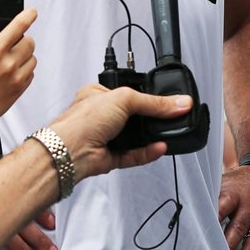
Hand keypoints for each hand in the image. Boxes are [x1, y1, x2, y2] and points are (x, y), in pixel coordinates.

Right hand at [0, 5, 36, 130]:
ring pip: (32, 57)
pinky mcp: (20, 90)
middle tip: (8, 43)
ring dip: (24, 54)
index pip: (19, 27)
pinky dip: (24, 69)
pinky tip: (9, 72)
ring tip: (8, 59)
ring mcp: (16, 79)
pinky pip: (31, 73)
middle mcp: (9, 64)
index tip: (32, 11)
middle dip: (21, 38)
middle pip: (30, 41)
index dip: (28, 15)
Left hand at [50, 84, 191, 179]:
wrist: (70, 152)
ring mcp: (106, 137)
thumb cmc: (83, 120)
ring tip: (169, 131)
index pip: (130, 91)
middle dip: (150, 118)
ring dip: (151, 136)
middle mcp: (102, 116)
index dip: (147, 94)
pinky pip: (134, 155)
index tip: (168, 99)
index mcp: (99, 94)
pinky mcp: (110, 157)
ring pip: (135, 137)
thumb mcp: (124, 99)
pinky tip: (160, 147)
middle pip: (134, 115)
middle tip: (172, 116)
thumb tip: (179, 102)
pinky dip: (148, 152)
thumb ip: (154, 102)